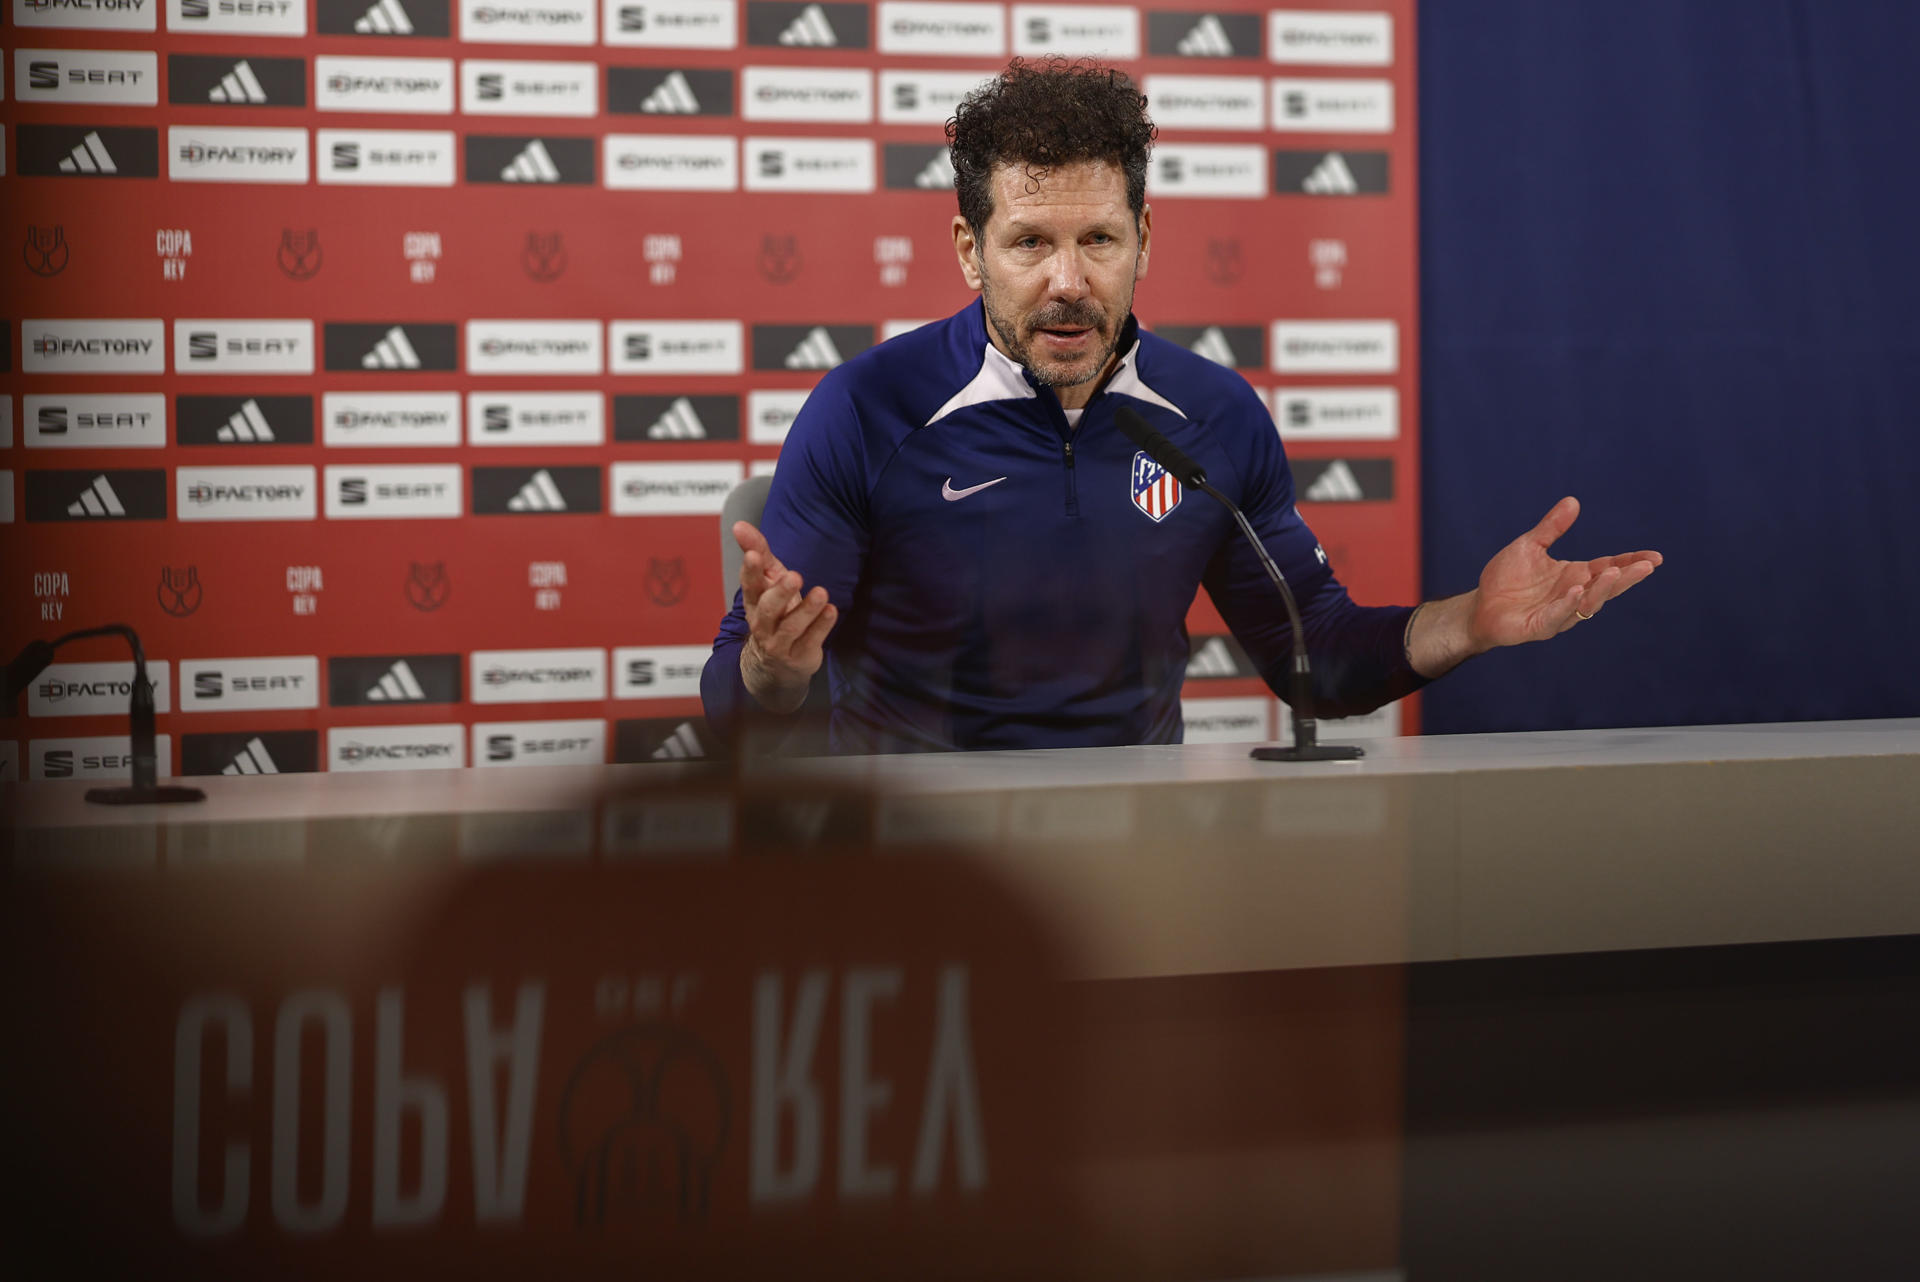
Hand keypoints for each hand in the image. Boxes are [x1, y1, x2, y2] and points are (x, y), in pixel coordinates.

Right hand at [734, 521, 837, 712]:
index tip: (753, 554)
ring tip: (822, 592)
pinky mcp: (800, 655)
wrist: (776, 665)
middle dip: (781, 592)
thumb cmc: (775, 611)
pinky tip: (832, 610)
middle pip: (769, 608)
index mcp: (755, 602)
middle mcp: (764, 624)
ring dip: (807, 609)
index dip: (750, 571)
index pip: (750, 585)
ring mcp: (781, 642)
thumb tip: (739, 525)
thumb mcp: (767, 581)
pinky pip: (811, 640)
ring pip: (792, 627)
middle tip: (795, 576)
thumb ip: (758, 552)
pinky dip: (822, 626)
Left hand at [1467, 497, 1662, 646]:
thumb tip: (1573, 500)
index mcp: (1575, 575)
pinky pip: (1557, 617)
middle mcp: (1572, 595)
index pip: (1608, 568)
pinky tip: (1576, 591)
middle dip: (1627, 577)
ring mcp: (1559, 613)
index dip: (1630, 563)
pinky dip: (1567, 605)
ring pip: (1587, 604)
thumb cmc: (1507, 578)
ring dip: (1601, 590)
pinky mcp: (1539, 627)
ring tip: (1613, 573)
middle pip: (1606, 587)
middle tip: (1647, 566)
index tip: (1655, 557)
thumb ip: (1551, 527)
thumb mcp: (1530, 546)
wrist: (1480, 605)